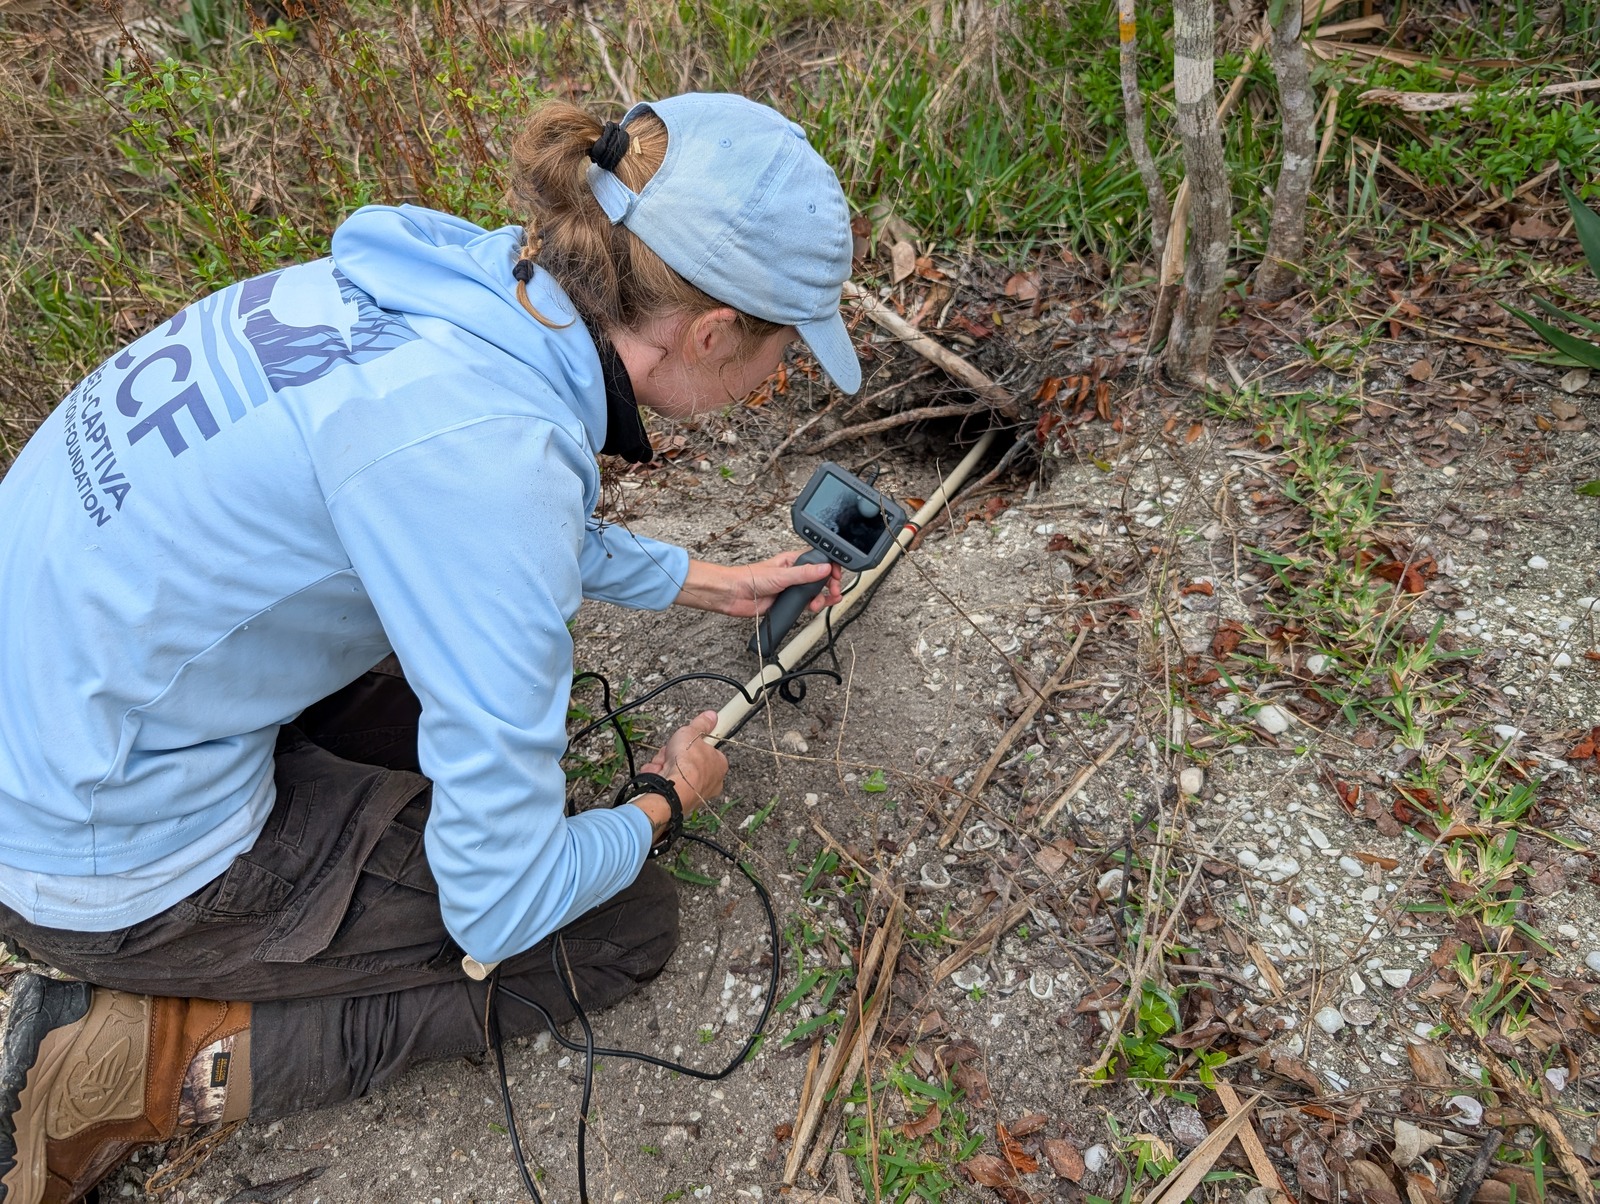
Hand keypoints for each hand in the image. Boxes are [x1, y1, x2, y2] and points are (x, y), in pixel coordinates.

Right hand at [632, 711, 726, 833]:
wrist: (672, 790)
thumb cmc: (687, 763)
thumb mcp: (691, 733)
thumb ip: (701, 724)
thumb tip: (711, 716)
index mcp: (719, 764)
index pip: (704, 749)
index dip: (690, 743)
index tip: (683, 741)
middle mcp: (711, 781)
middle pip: (688, 761)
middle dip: (673, 755)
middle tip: (669, 752)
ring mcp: (696, 793)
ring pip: (676, 773)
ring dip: (663, 765)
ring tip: (660, 764)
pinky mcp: (681, 801)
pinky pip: (669, 785)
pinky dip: (659, 778)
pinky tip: (655, 774)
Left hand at [674, 552, 842, 617]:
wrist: (734, 595)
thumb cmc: (750, 578)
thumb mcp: (782, 575)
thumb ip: (805, 573)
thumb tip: (825, 568)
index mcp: (793, 560)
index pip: (818, 559)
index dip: (830, 566)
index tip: (836, 575)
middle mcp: (793, 573)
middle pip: (820, 577)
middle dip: (829, 584)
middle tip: (833, 591)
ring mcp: (790, 588)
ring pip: (814, 592)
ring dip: (822, 597)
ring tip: (822, 602)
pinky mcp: (786, 601)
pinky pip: (804, 603)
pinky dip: (813, 606)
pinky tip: (815, 607)